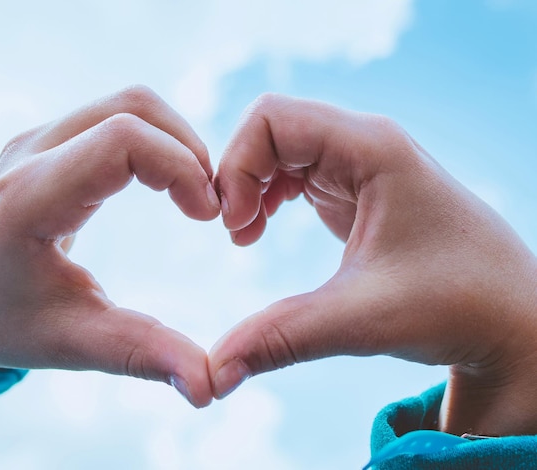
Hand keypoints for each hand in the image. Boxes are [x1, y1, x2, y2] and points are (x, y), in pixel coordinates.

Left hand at [0, 86, 219, 407]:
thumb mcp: (71, 343)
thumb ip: (142, 355)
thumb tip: (210, 385)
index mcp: (30, 199)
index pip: (123, 141)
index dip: (183, 168)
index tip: (209, 216)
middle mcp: (31, 153)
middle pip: (134, 109)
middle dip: (189, 150)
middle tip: (211, 205)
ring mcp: (36, 140)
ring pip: (128, 105)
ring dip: (175, 141)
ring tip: (195, 195)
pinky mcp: (47, 142)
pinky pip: (114, 118)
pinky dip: (155, 141)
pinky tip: (166, 184)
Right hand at [209, 93, 536, 433]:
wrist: (512, 318)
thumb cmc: (457, 305)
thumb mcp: (362, 319)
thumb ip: (280, 339)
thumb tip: (213, 374)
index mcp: (371, 149)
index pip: (271, 118)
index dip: (236, 164)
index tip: (232, 225)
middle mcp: (365, 145)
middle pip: (270, 128)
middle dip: (237, 176)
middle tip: (234, 233)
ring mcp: (362, 164)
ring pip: (280, 148)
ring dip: (250, 186)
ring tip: (246, 235)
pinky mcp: (358, 189)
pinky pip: (296, 171)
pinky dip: (268, 195)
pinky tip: (262, 229)